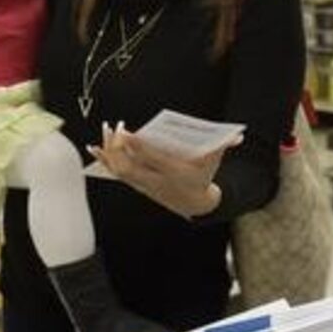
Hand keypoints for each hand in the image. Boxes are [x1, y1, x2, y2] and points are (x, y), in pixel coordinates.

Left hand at [87, 122, 237, 218]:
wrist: (193, 203)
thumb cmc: (203, 175)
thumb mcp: (214, 162)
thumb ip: (223, 147)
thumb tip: (239, 136)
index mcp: (173, 172)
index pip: (152, 160)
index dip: (138, 147)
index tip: (127, 133)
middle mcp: (156, 180)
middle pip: (131, 167)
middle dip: (120, 149)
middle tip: (115, 128)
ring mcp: (144, 184)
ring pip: (121, 171)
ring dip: (109, 153)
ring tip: (102, 133)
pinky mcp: (137, 184)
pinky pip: (116, 173)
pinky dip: (104, 161)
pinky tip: (93, 148)